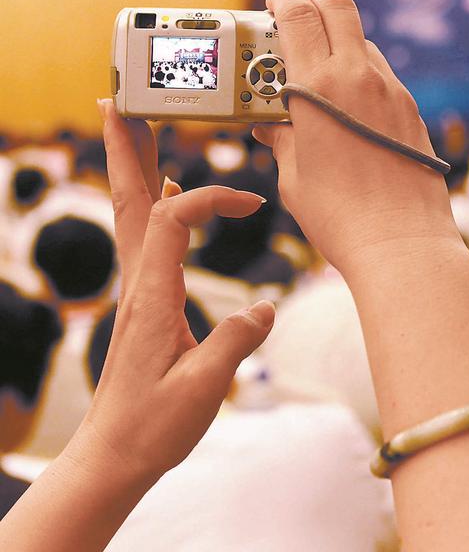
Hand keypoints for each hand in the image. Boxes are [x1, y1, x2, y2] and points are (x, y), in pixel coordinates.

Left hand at [76, 101, 275, 481]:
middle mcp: (138, 284)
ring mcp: (137, 291)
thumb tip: (264, 306)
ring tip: (136, 129)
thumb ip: (234, 341)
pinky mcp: (144, 302)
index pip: (173, 221)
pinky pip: (145, 240)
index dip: (211, 199)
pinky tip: (166, 194)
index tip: (254, 204)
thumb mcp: (203, 387)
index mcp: (151, 296)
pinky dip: (153, 205)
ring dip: (134, 169)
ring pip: (132, 216)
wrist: (116, 454)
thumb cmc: (155, 424)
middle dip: (125, 149)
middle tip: (119, 101)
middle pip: (130, 201)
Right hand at [252, 0, 460, 275]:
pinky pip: (382, 75)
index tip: (272, 5)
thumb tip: (268, 126)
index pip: (299, 13)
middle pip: (338, 5)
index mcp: (320, 86)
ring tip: (316, 74)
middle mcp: (361, 78)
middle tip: (294, 16)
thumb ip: (280, 139)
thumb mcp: (294, 176)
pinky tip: (347, 107)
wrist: (402, 245)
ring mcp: (392, 92)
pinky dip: (361, 74)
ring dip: (338, 42)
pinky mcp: (411, 111)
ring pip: (363, 41)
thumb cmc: (340, 217)